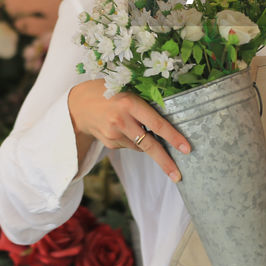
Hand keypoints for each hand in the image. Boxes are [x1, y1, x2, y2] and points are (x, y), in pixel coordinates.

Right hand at [68, 80, 190, 181]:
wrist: (79, 106)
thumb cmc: (110, 93)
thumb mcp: (128, 90)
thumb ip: (145, 103)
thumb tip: (169, 121)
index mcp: (130, 103)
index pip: (157, 124)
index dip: (173, 137)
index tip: (187, 149)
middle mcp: (122, 120)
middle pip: (149, 145)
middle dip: (165, 162)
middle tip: (178, 176)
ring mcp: (114, 134)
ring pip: (141, 146)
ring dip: (148, 143)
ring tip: (137, 126)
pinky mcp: (110, 143)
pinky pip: (131, 145)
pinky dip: (134, 140)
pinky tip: (125, 129)